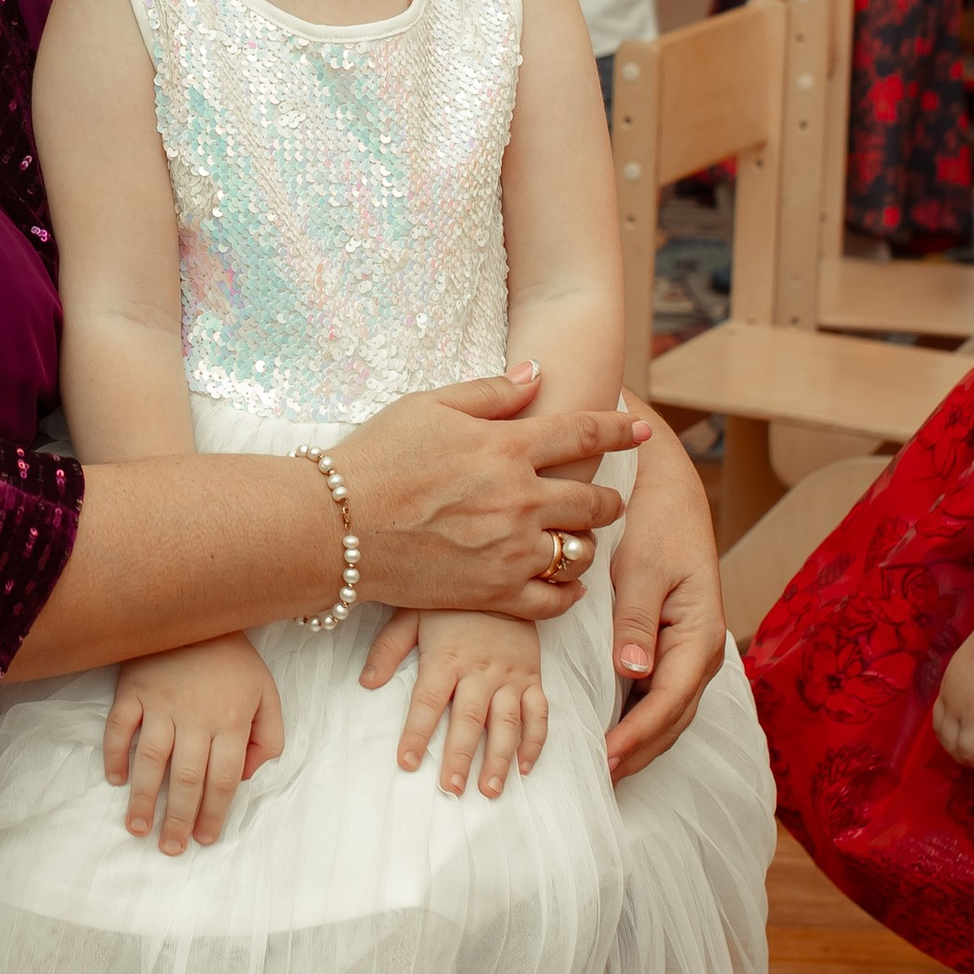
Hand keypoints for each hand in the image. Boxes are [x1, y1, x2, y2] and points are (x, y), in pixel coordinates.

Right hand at [105, 632, 283, 854]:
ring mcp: (161, 704)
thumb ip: (268, 738)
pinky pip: (119, 728)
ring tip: (138, 829)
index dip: (213, 813)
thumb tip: (245, 777)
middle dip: (178, 819)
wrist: (197, 611)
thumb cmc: (234, 660)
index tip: (204, 838)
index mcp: (231, 722)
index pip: (223, 780)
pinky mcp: (133, 690)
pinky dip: (114, 755)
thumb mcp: (266, 694)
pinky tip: (115, 780)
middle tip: (170, 849)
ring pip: (151, 761)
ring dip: (143, 798)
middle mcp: (196, 718)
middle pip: (186, 779)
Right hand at [339, 368, 646, 623]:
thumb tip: (536, 373)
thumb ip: (490, 392)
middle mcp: (520, 500)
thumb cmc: (374, 457)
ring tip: (580, 539)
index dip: (618, 430)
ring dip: (587, 542)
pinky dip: (567, 592)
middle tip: (608, 498)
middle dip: (609, 497)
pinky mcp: (494, 593)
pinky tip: (565, 583)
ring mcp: (511, 551)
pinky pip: (554, 600)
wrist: (335, 527)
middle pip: (593, 499)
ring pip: (579, 550)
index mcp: (507, 447)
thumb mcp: (429, 406)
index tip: (639, 429)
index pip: (583, 435)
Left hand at [362, 611, 546, 797]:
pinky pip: (539, 712)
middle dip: (460, 756)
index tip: (408, 762)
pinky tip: (525, 767)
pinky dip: (535, 741)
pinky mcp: (532, 677)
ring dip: (500, 759)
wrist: (504, 578)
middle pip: (469, 719)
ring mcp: (510, 675)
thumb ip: (388, 649)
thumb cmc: (452, 602)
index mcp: (446, 657)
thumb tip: (366, 683)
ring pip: (507, 722)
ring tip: (490, 790)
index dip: (417, 732)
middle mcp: (480, 670)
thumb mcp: (412, 614)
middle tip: (451, 788)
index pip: (428, 701)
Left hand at [602, 405, 730, 781]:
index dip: (637, 735)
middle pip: (672, 719)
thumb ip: (635, 622)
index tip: (604, 757)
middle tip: (598, 781)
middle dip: (639, 752)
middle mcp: (700, 651)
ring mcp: (688, 653)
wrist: (667, 491)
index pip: (668, 701)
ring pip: (668, 714)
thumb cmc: (655, 524)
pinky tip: (610, 734)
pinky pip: (658, 696)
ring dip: (640, 744)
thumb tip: (632, 673)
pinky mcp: (671, 647)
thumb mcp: (643, 569)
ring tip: (603, 771)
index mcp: (700, 635)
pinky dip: (638, 721)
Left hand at [932, 622, 973, 770]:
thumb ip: (964, 682)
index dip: (950, 744)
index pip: (939, 728)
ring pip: (969, 753)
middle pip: (951, 746)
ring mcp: (972, 713)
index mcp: (946, 693)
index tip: (967, 748)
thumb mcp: (964, 665)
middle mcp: (955, 707)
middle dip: (967, 761)